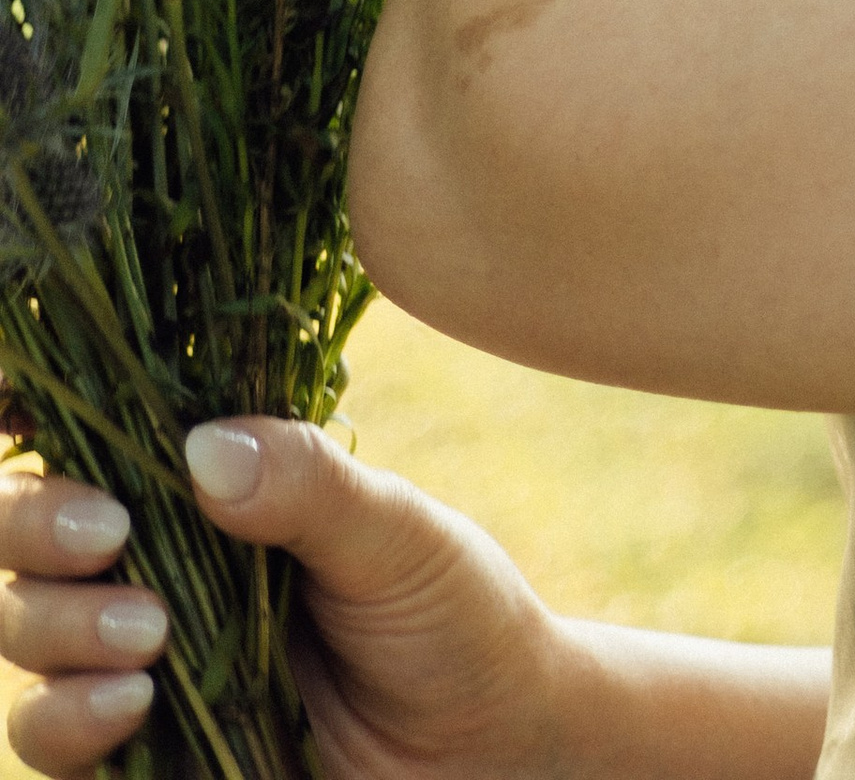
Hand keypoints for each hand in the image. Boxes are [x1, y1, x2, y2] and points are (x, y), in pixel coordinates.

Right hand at [2, 425, 573, 778]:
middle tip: (110, 537)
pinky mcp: (143, 753)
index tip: (49, 439)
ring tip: (145, 635)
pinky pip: (56, 740)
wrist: (490, 746)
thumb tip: (201, 446)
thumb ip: (307, 487)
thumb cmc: (451, 614)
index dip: (43, 426)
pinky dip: (68, 717)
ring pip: (28, 630)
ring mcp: (139, 662)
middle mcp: (157, 564)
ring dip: (58, 625)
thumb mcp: (398, 534)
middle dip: (39, 528)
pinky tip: (129, 704)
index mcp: (209, 484)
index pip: (96, 441)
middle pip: (30, 534)